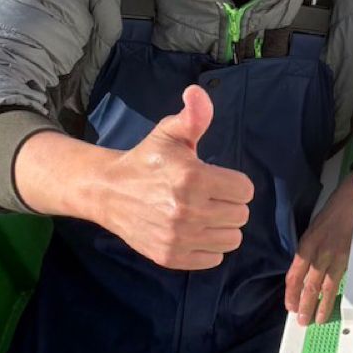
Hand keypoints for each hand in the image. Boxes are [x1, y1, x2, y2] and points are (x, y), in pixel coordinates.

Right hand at [102, 84, 253, 268]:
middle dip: (229, 204)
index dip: (234, 184)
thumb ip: (193, 116)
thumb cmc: (146, 160)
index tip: (216, 180)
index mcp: (193, 178)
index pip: (245, 190)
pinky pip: (214, 259)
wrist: (108, 191)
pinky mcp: (171, 256)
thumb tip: (197, 93)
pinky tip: (194, 231)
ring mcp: (179, 237)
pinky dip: (209, 247)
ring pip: (232, 239)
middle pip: (240, 215)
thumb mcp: (169, 133)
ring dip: (222, 227)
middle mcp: (187, 211)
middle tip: (208, 197)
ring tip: (204, 215)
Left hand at [284, 174, 352, 325]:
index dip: (291, 291)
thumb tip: (307, 266)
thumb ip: (311, 247)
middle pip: (307, 283)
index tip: (289, 305)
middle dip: (302, 304)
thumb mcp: (316, 226)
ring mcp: (334, 255)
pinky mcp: (349, 257)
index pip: (294, 273)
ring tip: (315, 320)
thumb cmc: (337, 209)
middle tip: (300, 320)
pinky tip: (331, 305)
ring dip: (317, 305)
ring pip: (322, 286)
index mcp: (307, 242)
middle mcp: (317, 251)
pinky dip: (333, 296)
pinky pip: (337, 280)